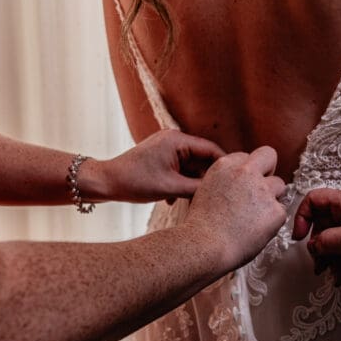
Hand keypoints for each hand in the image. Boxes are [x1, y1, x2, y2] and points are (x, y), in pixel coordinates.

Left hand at [88, 130, 224, 202]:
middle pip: (202, 159)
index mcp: (178, 140)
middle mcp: (174, 139)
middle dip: (205, 179)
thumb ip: (198, 189)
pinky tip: (173, 199)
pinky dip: (180, 183)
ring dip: (191, 184)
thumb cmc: (134, 182)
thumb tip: (221, 192)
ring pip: (191, 167)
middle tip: (211, 198)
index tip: (235, 183)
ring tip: (188, 201)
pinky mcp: (161, 157)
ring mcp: (167, 147)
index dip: (225, 167)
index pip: (212, 150)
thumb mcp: (171, 188)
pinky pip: (180, 169)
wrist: (105, 182)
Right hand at [182, 147, 287, 270]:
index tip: (244, 186)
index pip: (247, 156)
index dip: (248, 172)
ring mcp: (263, 190)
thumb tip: (239, 183)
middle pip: (268, 156)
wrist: (205, 246)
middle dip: (268, 170)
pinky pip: (281, 212)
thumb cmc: (202, 226)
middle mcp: (245, 172)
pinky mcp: (276, 210)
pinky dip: (272, 222)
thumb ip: (226, 180)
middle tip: (261, 190)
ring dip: (271, 198)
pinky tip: (256, 231)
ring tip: (254, 217)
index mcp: (225, 165)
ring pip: (279, 185)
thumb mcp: (206, 189)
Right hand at [292, 188, 340, 283]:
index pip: (314, 200)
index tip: (299, 237)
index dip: (302, 217)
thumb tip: (313, 245)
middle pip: (322, 226)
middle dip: (320, 248)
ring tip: (336, 276)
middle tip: (320, 265)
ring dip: (332, 260)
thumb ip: (326, 241)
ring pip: (333, 241)